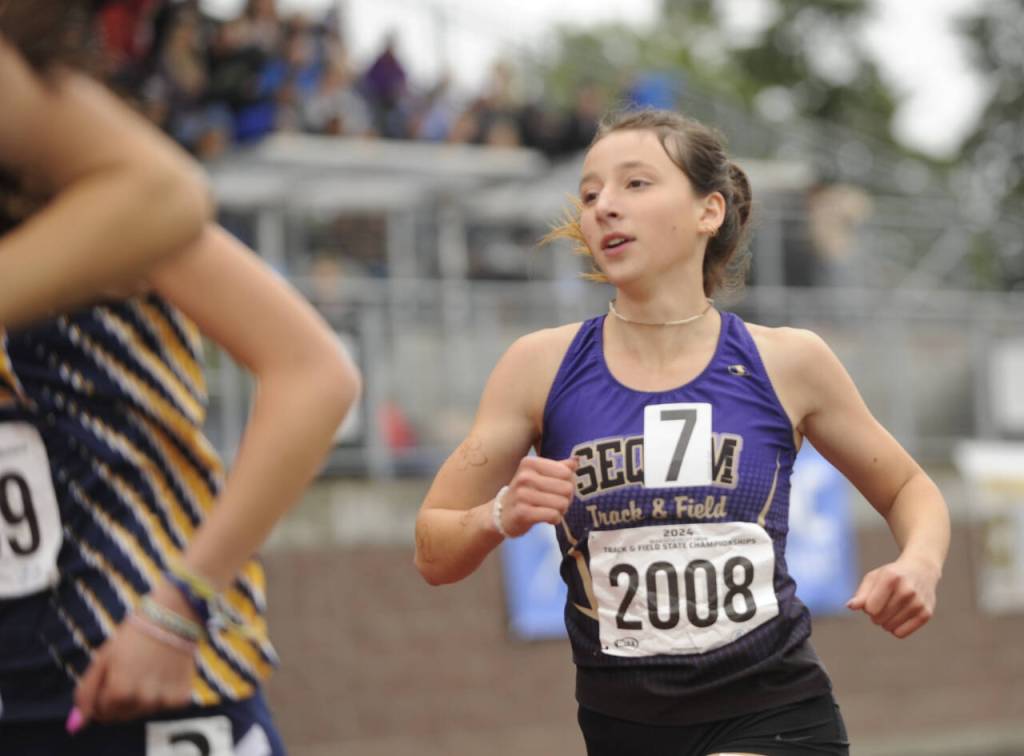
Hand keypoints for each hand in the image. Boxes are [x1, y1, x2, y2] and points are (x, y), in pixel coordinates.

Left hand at [73, 587, 195, 725]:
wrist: (174, 616)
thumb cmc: (134, 635)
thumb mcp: (103, 659)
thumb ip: (87, 693)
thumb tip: (74, 726)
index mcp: (119, 692)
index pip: (101, 712)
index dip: (103, 693)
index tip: (113, 674)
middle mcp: (143, 701)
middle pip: (121, 716)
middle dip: (120, 699)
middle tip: (131, 671)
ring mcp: (164, 701)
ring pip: (142, 712)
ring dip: (141, 697)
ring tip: (148, 670)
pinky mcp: (181, 698)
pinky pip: (164, 706)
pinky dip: (162, 694)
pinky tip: (164, 673)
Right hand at [497, 456, 577, 537]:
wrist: (503, 514)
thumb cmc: (526, 492)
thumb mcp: (540, 475)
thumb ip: (559, 467)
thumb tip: (576, 461)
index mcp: (530, 463)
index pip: (567, 473)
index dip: (569, 483)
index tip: (558, 489)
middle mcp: (524, 476)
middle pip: (567, 488)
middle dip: (566, 498)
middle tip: (556, 502)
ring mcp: (522, 495)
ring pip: (562, 503)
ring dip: (561, 510)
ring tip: (551, 510)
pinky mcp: (522, 513)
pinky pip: (553, 515)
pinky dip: (555, 519)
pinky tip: (547, 519)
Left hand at [846, 556, 938, 637]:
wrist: (922, 570)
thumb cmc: (892, 576)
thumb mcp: (874, 578)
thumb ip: (861, 594)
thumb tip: (850, 606)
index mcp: (891, 578)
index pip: (870, 608)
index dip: (867, 606)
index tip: (873, 598)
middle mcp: (907, 590)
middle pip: (878, 618)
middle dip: (875, 615)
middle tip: (883, 603)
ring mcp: (918, 603)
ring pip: (889, 627)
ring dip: (885, 622)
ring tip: (892, 608)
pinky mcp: (926, 614)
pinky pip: (900, 634)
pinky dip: (895, 629)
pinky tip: (899, 616)